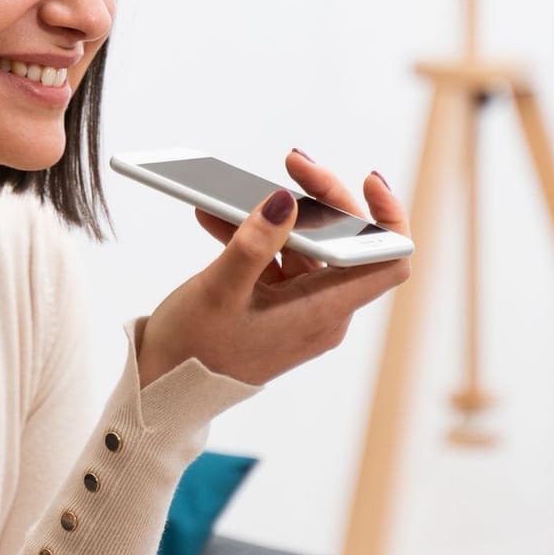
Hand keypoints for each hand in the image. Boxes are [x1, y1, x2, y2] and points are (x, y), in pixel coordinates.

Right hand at [137, 150, 411, 386]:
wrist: (164, 392)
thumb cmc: (193, 353)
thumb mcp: (219, 292)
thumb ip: (254, 243)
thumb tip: (286, 200)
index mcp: (322, 313)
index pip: (389, 262)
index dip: (389, 218)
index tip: (367, 181)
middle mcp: (320, 313)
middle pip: (345, 242)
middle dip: (319, 198)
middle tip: (291, 162)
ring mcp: (297, 311)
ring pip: (305, 247)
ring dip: (274, 216)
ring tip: (232, 191)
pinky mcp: (273, 309)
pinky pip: (275, 262)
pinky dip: (252, 237)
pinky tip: (215, 216)